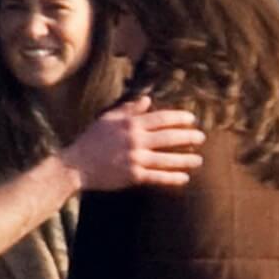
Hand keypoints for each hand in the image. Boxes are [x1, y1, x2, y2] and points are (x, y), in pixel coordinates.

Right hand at [61, 96, 203, 189]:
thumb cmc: (91, 140)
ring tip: (199, 159)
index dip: (179, 118)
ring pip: (166, 158)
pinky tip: (184, 178)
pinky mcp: (133, 176)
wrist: (76, 165)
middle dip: (188, 137)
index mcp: (130, 124)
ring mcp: (135, 159)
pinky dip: (172, 178)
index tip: (192, 119)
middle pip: (168, 137)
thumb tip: (147, 100)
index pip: (161, 118)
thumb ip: (129, 109)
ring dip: (185, 159)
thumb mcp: (108, 118)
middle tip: (202, 137)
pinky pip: (157, 177)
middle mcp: (136, 140)